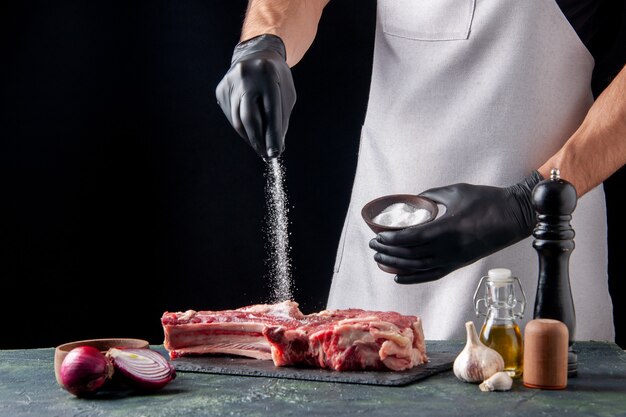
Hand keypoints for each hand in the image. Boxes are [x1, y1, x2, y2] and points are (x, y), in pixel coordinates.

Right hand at [215, 34, 295, 158]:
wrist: (256, 54)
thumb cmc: (276, 78)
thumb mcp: (286, 94)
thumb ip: (281, 119)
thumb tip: (276, 147)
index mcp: (267, 74)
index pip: (270, 112)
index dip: (272, 135)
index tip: (275, 154)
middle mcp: (245, 76)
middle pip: (249, 118)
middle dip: (258, 140)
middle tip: (266, 155)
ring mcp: (230, 82)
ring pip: (238, 121)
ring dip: (250, 137)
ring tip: (260, 145)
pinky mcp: (221, 90)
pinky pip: (231, 116)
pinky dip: (242, 127)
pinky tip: (250, 129)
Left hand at [369, 172, 542, 283]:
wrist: (515, 216)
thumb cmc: (486, 200)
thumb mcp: (456, 191)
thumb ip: (431, 196)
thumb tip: (412, 200)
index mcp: (448, 228)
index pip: (412, 238)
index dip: (392, 240)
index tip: (377, 236)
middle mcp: (450, 248)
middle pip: (411, 255)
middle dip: (389, 252)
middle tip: (373, 246)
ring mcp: (455, 259)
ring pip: (419, 267)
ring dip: (396, 265)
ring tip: (380, 260)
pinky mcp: (460, 264)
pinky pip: (432, 274)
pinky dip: (413, 277)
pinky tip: (398, 277)